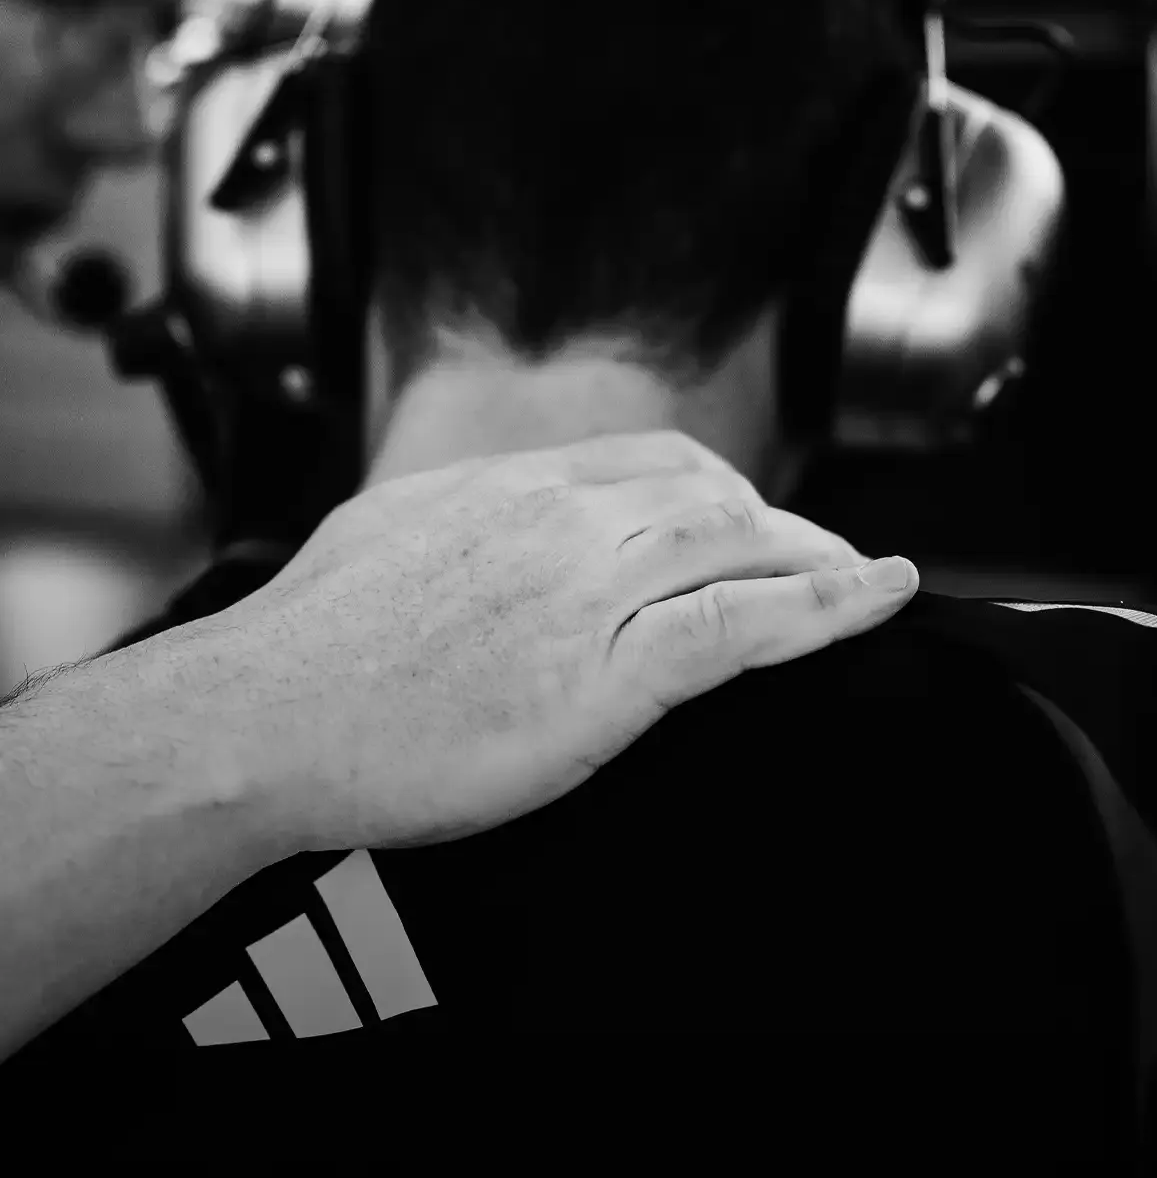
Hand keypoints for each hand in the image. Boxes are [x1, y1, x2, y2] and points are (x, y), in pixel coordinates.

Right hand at [197, 431, 916, 848]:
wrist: (257, 717)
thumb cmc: (300, 655)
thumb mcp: (382, 544)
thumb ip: (452, 533)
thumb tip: (472, 544)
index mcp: (504, 487)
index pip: (652, 460)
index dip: (723, 491)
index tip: (755, 522)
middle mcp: (556, 517)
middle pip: (712, 496)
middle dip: (785, 529)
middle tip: (828, 567)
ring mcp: (584, 590)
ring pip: (742, 546)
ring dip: (822, 563)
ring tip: (869, 586)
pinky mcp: (603, 673)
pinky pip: (742, 626)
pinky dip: (827, 608)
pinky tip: (879, 600)